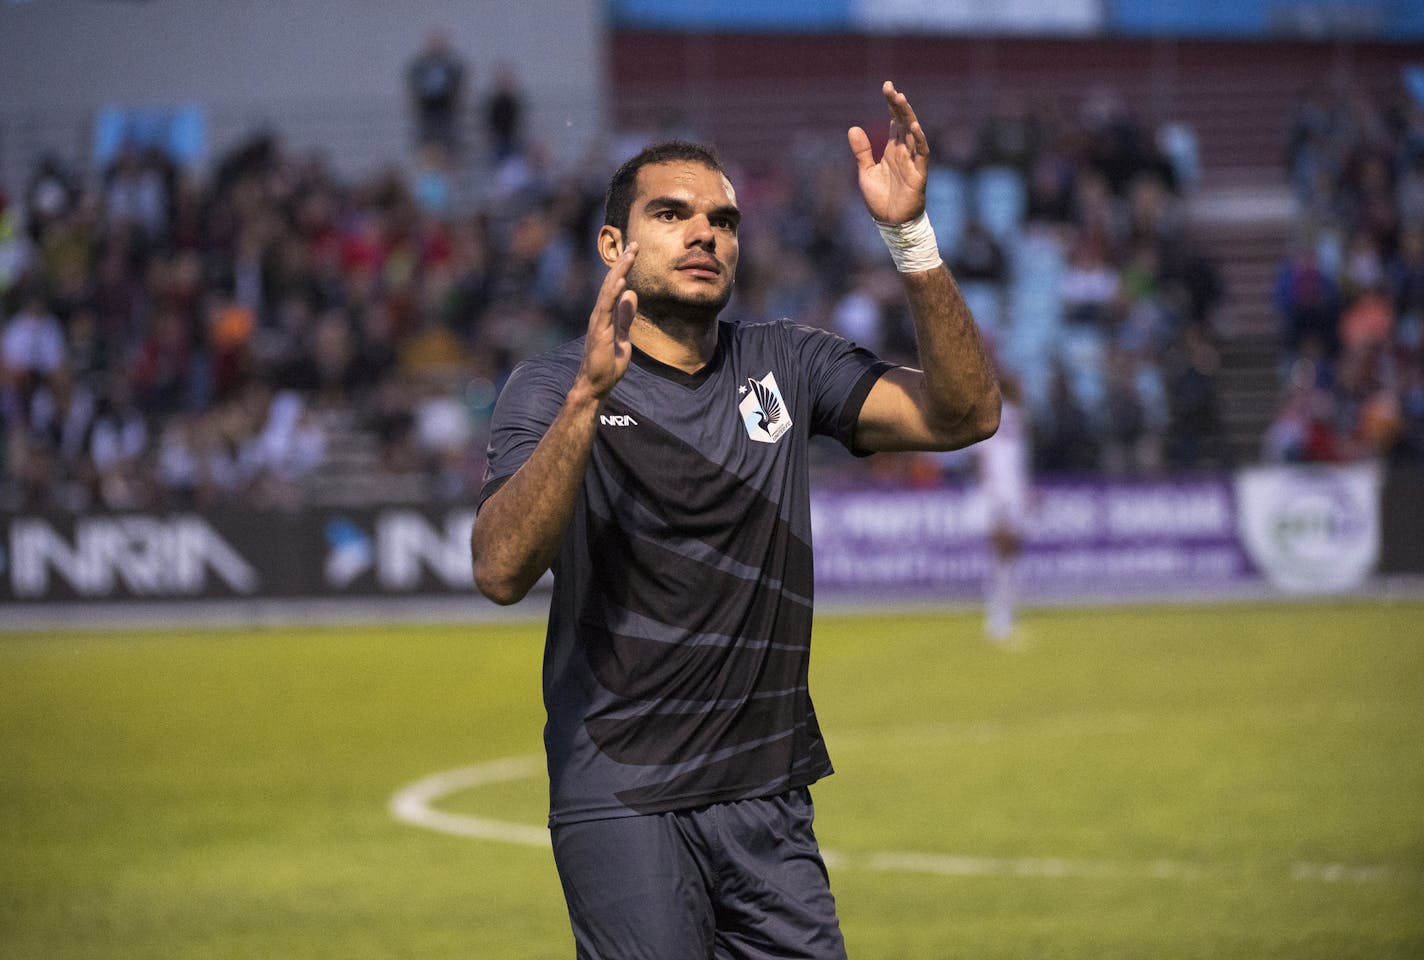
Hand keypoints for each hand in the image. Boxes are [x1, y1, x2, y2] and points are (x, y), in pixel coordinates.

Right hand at [578, 242, 637, 398]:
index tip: (634, 251)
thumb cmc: (607, 364)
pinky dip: (613, 292)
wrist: (596, 384)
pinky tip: (621, 280)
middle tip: (634, 244)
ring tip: (630, 255)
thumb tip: (631, 295)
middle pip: (611, 282)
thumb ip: (625, 317)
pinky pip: (606, 307)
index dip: (625, 268)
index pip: (615, 286)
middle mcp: (600, 313)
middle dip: (623, 263)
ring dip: (620, 271)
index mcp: (606, 314)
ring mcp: (598, 321)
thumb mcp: (623, 336)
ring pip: (608, 290)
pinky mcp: (599, 330)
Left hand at [848, 81, 929, 224]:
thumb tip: (853, 127)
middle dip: (898, 105)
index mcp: (892, 150)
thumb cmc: (881, 199)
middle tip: (891, 88)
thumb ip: (861, 151)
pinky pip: (921, 154)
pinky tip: (914, 127)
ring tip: (901, 100)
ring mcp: (912, 162)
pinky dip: (918, 140)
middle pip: (903, 123)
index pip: (894, 122)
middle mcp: (904, 152)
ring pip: (912, 134)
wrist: (891, 223)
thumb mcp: (865, 172)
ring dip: (908, 117)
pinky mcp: (918, 175)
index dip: (891, 105)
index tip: (887, 87)